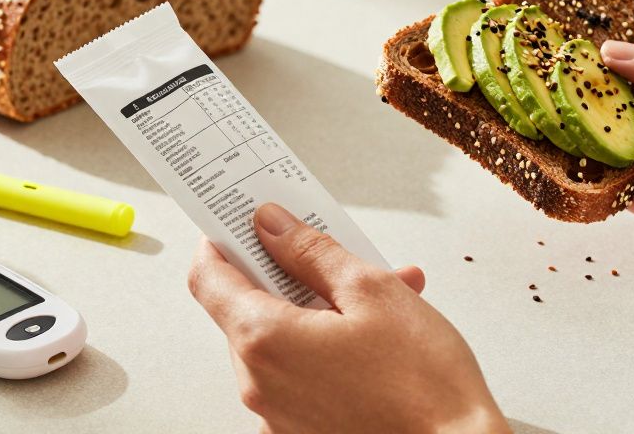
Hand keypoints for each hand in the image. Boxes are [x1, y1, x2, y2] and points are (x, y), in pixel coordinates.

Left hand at [187, 203, 506, 433]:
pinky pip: (299, 375)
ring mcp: (277, 415)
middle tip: (334, 255)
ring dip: (318, 312)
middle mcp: (259, 385)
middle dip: (290, 275)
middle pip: (249, 308)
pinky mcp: (302, 432)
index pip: (208, 277)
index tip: (242, 221)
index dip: (223, 241)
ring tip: (382, 298)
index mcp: (265, 341)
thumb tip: (271, 226)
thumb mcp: (371, 291)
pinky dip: (326, 349)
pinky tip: (375, 338)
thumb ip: (310, 252)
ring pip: (281, 341)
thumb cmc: (425, 387)